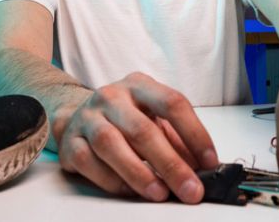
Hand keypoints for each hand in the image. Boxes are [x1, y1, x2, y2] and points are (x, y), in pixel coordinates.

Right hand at [57, 72, 219, 202]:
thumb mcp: (154, 118)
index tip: (209, 162)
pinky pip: (88, 162)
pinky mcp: (69, 141)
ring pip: (110, 144)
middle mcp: (112, 96)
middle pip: (142, 129)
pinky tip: (130, 190)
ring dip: (138, 173)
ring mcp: (87, 117)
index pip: (172, 103)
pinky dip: (112, 179)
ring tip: (160, 194)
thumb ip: (176, 139)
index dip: (194, 133)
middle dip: (171, 164)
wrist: (77, 115)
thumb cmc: (125, 118)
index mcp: (140, 85)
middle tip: (190, 189)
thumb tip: (201, 168)